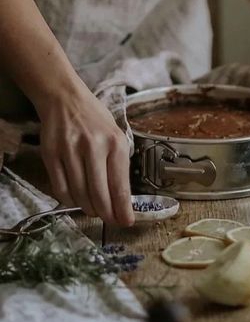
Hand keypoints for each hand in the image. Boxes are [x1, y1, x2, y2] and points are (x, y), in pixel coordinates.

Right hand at [37, 83, 134, 226]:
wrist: (65, 99)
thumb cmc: (95, 120)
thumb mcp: (116, 136)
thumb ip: (119, 165)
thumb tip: (122, 200)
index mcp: (115, 142)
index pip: (120, 185)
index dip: (122, 208)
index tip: (126, 221)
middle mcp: (94, 146)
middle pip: (99, 194)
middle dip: (106, 213)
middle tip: (109, 220)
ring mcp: (70, 150)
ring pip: (79, 194)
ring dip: (87, 208)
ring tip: (93, 209)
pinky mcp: (51, 154)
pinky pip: (60, 188)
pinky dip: (69, 200)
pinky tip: (76, 199)